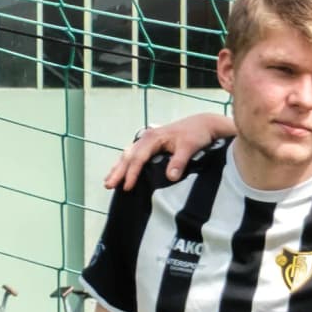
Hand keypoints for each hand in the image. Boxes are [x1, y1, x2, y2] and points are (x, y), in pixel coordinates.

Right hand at [106, 111, 232, 188]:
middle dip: (118, 171)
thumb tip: (171, 177)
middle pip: (128, 156)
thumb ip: (179, 161)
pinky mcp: (152, 143)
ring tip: (108, 180)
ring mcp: (148, 139)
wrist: (204, 123)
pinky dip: (126, 162)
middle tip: (108, 185)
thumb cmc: (196, 134)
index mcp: (153, 138)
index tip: (127, 187)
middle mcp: (147, 137)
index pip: (138, 158)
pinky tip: (121, 170)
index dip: (131, 173)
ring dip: (118, 167)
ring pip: (128, 154)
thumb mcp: (189, 147)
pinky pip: (134, 153)